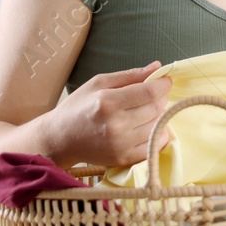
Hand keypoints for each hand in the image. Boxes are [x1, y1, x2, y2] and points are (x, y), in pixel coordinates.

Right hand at [42, 61, 172, 169]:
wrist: (60, 139)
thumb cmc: (78, 107)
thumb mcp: (98, 83)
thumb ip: (130, 75)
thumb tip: (158, 67)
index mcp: (107, 102)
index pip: (149, 92)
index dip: (163, 84)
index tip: (165, 81)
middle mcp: (115, 125)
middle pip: (156, 108)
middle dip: (160, 99)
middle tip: (151, 96)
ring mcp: (120, 144)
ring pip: (158, 126)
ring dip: (158, 116)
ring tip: (146, 112)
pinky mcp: (123, 158)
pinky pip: (155, 145)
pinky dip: (157, 135)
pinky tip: (147, 128)